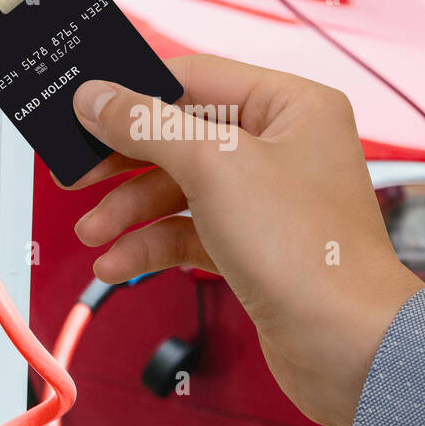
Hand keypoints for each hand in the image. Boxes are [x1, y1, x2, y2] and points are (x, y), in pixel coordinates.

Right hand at [65, 54, 424, 425]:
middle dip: (125, 159)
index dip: (135, 91)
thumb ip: (147, 125)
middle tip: (76, 174)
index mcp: (291, 105)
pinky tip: (118, 263)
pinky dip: (153, 245)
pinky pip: (191, 232)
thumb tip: (97, 97)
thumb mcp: (213, 167)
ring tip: (94, 231)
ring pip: (181, 187)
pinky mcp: (257, 247)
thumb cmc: (310, 254)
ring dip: (131, 209)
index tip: (84, 107)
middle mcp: (285, 145)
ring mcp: (270, 199)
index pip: (195, 77)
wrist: (347, 348)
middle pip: (182, 134)